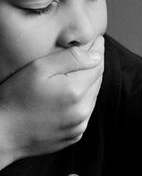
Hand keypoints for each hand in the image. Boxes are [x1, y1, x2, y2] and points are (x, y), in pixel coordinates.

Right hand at [0, 36, 104, 167]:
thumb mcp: (38, 69)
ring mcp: (80, 125)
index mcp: (75, 91)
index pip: (98, 65)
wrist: (2, 134)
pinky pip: (85, 113)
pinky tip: (70, 94)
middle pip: (98, 80)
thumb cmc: (14, 98)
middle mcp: (82, 111)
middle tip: (91, 51)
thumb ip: (71, 59)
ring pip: (93, 97)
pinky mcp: (75, 135)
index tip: (98, 40)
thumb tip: (96, 55)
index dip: (98, 50)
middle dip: (94, 65)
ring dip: (90, 83)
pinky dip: (82, 101)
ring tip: (80, 70)